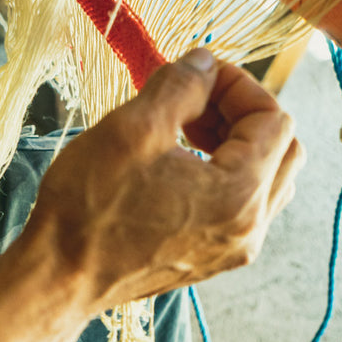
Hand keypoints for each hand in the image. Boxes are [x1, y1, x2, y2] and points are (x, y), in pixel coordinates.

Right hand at [27, 48, 303, 309]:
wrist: (58, 278)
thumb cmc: (89, 208)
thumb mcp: (134, 128)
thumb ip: (182, 86)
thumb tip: (205, 62)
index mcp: (240, 195)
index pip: (275, 120)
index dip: (240, 85)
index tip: (199, 74)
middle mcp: (249, 228)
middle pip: (283, 149)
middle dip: (244, 113)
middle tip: (196, 99)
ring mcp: (234, 249)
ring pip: (267, 178)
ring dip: (237, 142)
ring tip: (185, 127)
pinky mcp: (213, 258)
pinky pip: (244, 205)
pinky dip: (225, 172)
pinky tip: (178, 161)